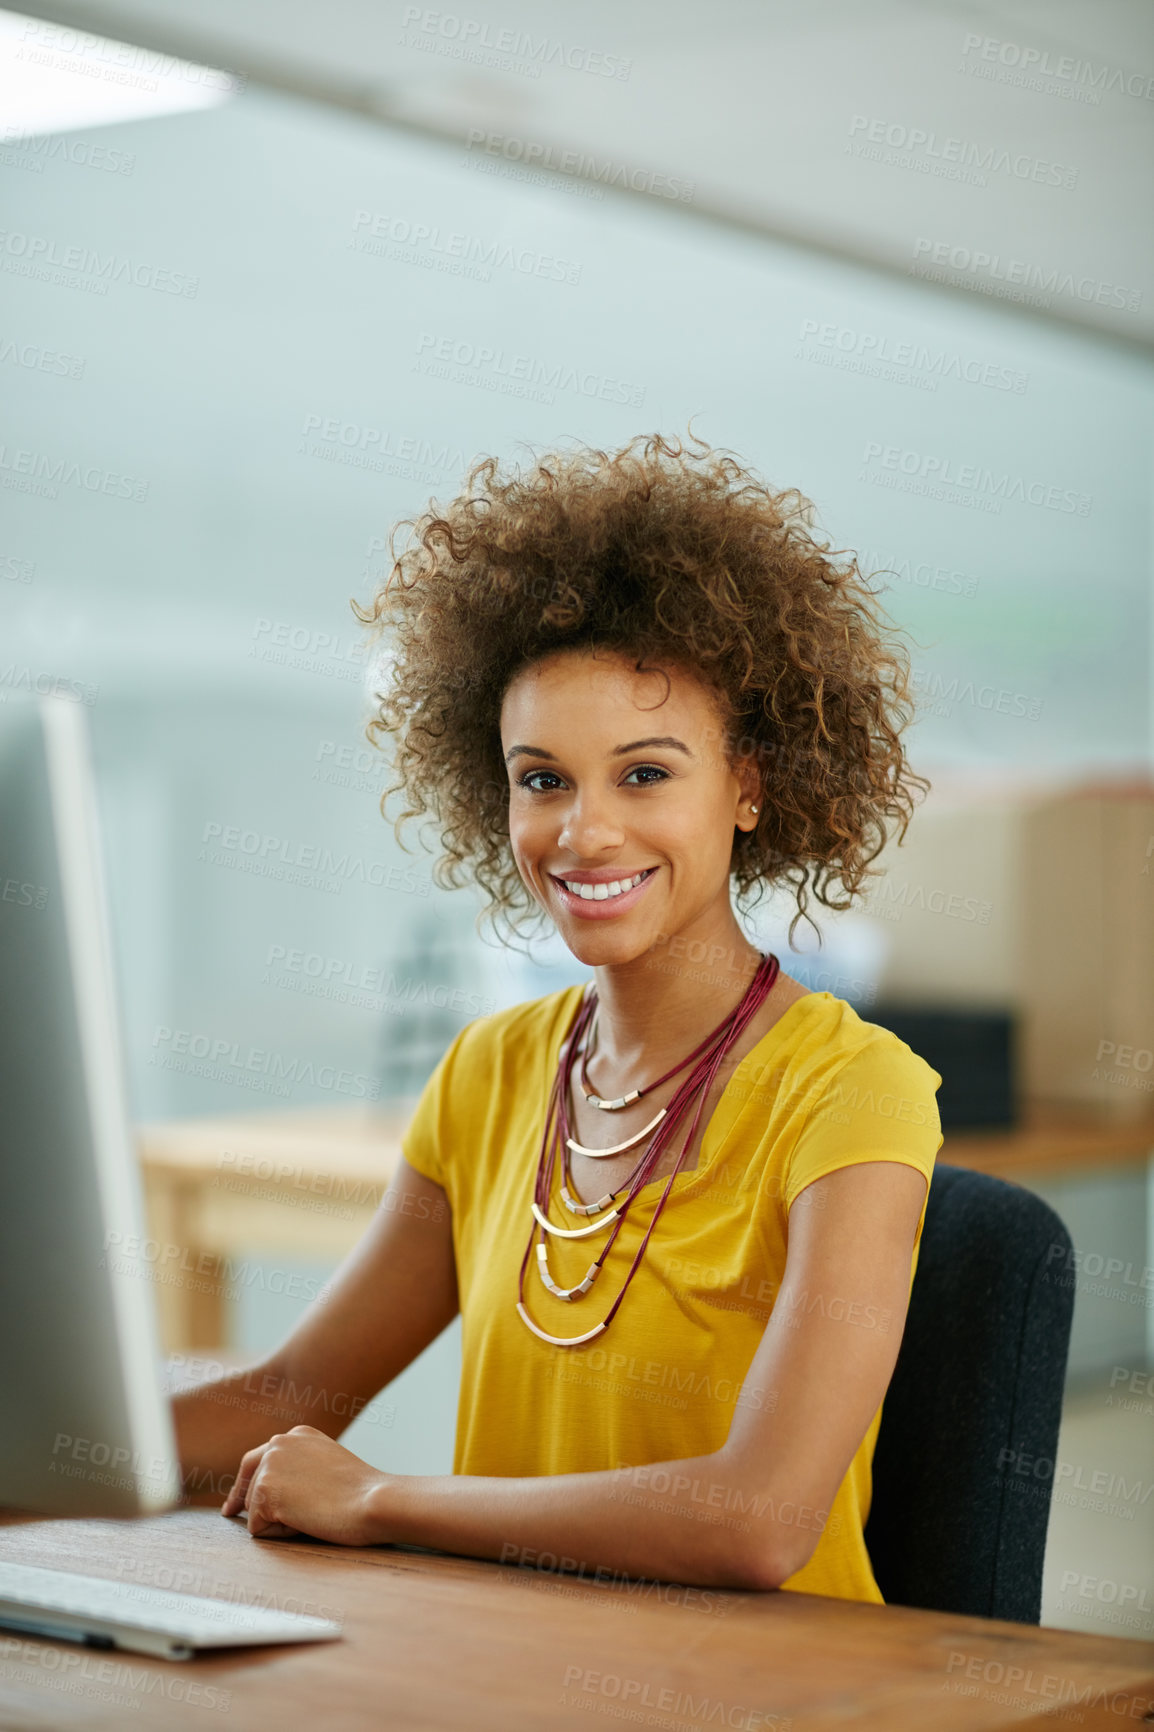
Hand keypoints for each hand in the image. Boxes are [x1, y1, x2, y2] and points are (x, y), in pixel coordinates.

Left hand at [220, 1426, 388, 1544]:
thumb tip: (270, 1494)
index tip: (233, 1507)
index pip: (256, 1461)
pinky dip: (279, 1535)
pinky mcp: (265, 1490)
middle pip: (248, 1484)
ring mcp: (270, 1464)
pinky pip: (257, 1528)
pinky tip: (306, 1522)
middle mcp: (279, 1442)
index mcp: (297, 1435)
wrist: (372, 1500)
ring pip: (254, 1509)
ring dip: (278, 1522)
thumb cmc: (360, 1494)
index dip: (245, 1486)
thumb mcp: (327, 1468)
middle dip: (254, 1506)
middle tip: (251, 1515)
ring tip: (313, 1514)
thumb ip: (300, 1469)